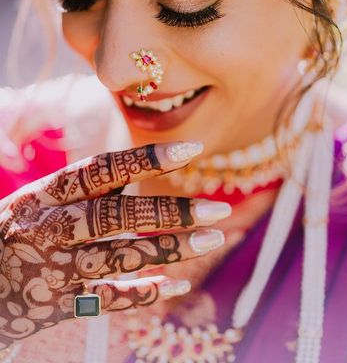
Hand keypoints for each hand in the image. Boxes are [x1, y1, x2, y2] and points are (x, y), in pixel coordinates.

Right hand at [0, 141, 230, 349]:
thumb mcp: (37, 201)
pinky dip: (146, 292)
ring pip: (122, 257)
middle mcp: (50, 228)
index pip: (102, 169)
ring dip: (170, 249)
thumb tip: (141, 166)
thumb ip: (85, 188)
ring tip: (213, 239)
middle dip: (171, 212)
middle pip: (118, 215)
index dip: (148, 158)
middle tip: (216, 209)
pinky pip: (109, 299)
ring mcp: (54, 269)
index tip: (192, 149)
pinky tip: (179, 285)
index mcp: (46, 195)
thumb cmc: (13, 233)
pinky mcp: (58, 306)